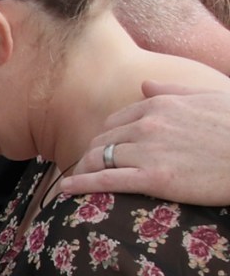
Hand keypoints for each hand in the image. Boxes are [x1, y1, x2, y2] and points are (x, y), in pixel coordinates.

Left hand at [65, 80, 229, 204]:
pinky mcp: (154, 179)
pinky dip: (81, 184)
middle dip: (91, 152)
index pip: (117, 119)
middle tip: (84, 167)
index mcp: (160, 104)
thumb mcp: (208, 99)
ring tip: (74, 180)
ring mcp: (150, 151)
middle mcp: (149, 124)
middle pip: (103, 139)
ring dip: (83, 169)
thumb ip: (173, 91)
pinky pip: (105, 180)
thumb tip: (145, 85)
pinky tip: (67, 189)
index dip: (106, 135)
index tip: (100, 147)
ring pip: (99, 158)